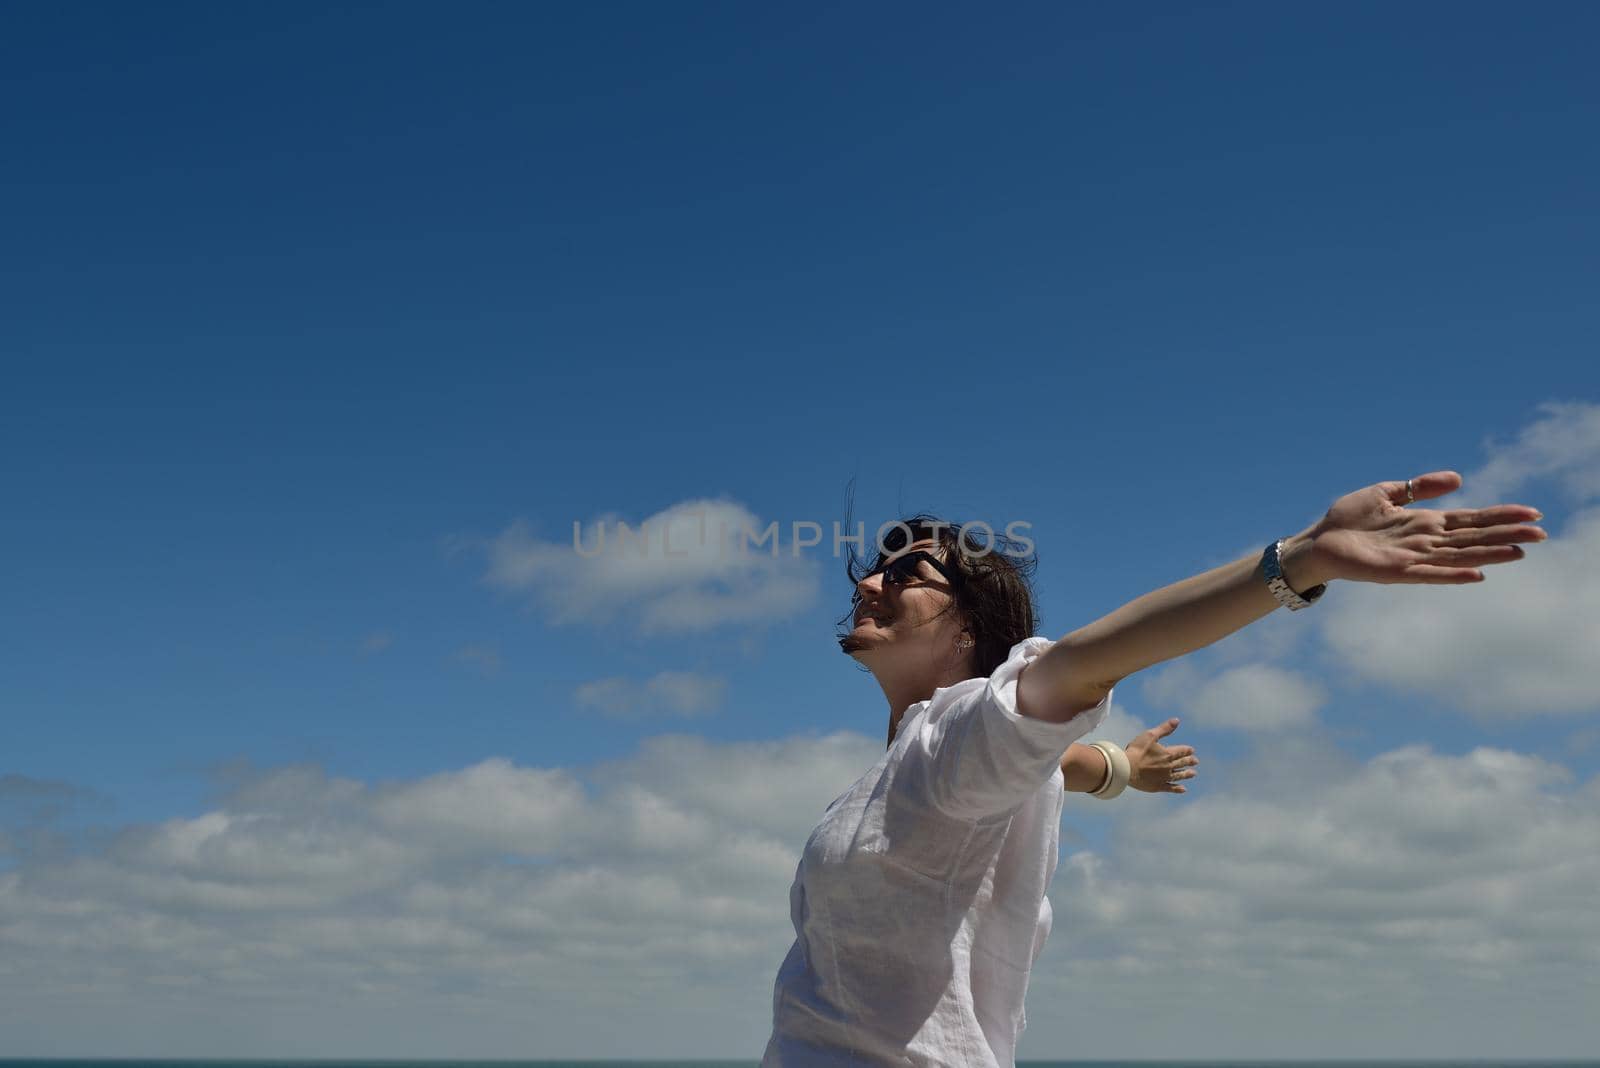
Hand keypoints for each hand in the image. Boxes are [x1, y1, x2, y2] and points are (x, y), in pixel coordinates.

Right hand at [1126, 718, 1196, 794]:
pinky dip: (1177, 788)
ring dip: (1186, 774)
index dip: (1187, 750)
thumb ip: (1164, 729)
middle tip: (1196, 761)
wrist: (1126, 769)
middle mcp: (1168, 767)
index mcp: (1167, 754)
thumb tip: (1177, 720)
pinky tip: (1183, 789)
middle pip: (1182, 763)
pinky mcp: (1158, 786)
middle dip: (1189, 761)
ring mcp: (1164, 778)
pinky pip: (1171, 788)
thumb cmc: (1136, 751)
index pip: (1181, 751)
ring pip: (1179, 776)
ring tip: (1193, 774)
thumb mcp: (1150, 735)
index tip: (1192, 750)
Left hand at [1303, 470, 1544, 584]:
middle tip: (1542, 533)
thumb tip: (1458, 478)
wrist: (1317, 540)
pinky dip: (1452, 575)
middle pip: (1473, 538)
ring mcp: (1413, 558)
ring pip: (1459, 557)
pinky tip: (1476, 575)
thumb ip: (1420, 487)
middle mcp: (1425, 541)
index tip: (1532, 513)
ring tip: (1520, 552)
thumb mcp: (1386, 493)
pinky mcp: (1395, 572)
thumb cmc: (1348, 518)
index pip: (1471, 519)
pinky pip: (1429, 575)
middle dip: (1507, 534)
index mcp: (1425, 522)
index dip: (1501, 516)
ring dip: (1489, 555)